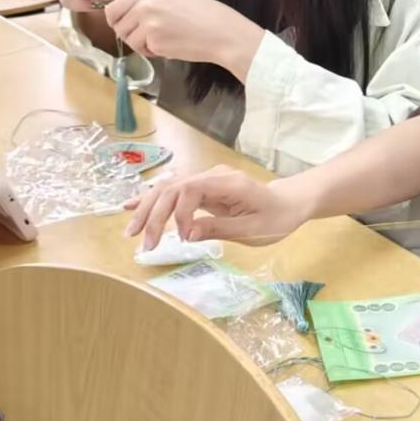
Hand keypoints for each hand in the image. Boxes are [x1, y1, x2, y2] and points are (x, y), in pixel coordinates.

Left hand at [105, 0, 259, 70]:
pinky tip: (171, 46)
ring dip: (142, 44)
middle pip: (117, 25)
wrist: (222, 32)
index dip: (118, 20)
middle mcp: (145, 2)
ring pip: (128, 39)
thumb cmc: (203, 16)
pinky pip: (143, 50)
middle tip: (148, 37)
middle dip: (129, 34)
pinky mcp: (154, 40)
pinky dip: (154, 52)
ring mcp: (148, 21)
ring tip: (163, 40)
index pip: (114, 7)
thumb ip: (148, 2)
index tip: (128, 26)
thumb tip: (125, 17)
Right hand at [124, 165, 310, 248]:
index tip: (183, 238)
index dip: (179, 213)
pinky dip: (152, 200)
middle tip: (144, 244)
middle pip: (172, 188)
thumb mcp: (253, 230)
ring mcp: (206, 180)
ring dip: (147, 209)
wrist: (288, 203)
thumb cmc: (276, 218)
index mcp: (227, 183)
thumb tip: (187, 234)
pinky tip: (131, 206)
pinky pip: (174, 192)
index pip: (190, 190)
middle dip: (154, 214)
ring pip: (168, 189)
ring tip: (131, 232)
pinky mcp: (202, 189)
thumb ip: (219, 229)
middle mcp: (212, 176)